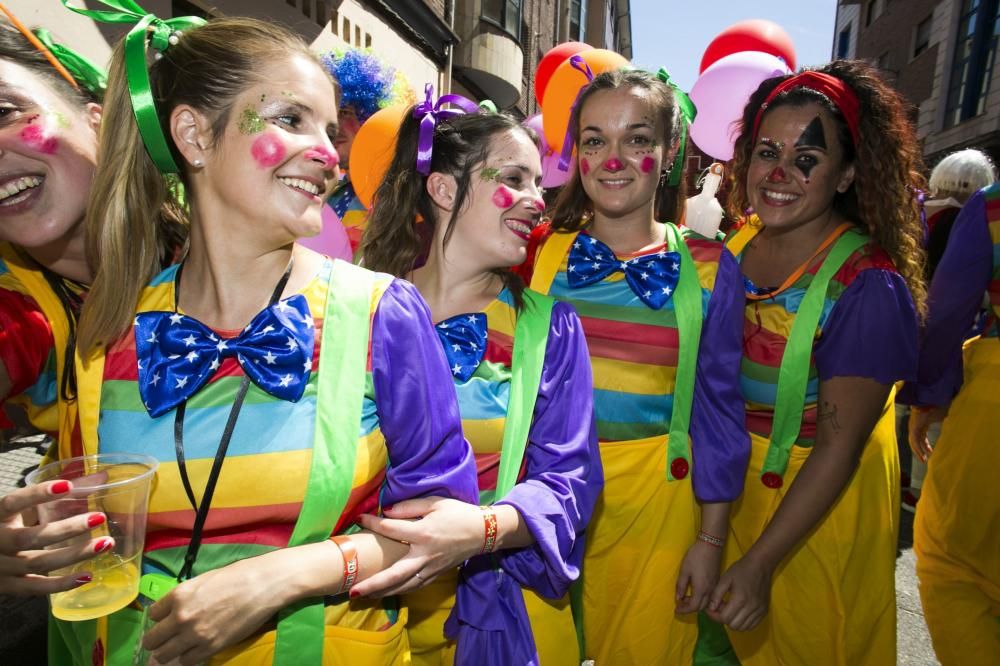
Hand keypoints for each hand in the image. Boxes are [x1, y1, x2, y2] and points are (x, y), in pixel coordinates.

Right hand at [0, 481, 112, 595]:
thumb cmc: (7, 525)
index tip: (67, 486)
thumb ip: (57, 492)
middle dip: (67, 528)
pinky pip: (36, 588)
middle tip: (99, 518)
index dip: (37, 494)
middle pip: (30, 537)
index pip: (13, 503)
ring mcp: (1, 567)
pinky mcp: (8, 587)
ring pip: (37, 563)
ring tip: (105, 543)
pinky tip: (87, 575)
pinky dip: (61, 584)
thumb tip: (102, 477)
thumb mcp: (23, 507)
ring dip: (74, 554)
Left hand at [142, 554, 289, 664]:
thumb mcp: (203, 580)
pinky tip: (195, 650)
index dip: (160, 618)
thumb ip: (185, 596)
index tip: (167, 620)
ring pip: (164, 655)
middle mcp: (181, 617)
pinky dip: (188, 657)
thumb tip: (176, 609)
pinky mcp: (210, 647)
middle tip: (166, 639)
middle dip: (157, 640)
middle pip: (152, 640)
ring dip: (169, 652)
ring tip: (179, 648)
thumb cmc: (237, 576)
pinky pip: (186, 661)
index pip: (152, 614)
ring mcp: (195, 634)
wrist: (262, 585)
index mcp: (179, 595)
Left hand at [350, 496, 484, 597]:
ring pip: (403, 586)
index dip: (373, 523)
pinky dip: (399, 591)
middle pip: (394, 574)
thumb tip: (386, 511)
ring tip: (364, 595)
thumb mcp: (435, 503)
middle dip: (373, 584)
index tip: (359, 519)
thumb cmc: (458, 514)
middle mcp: (424, 555)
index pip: (391, 529)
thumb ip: (409, 507)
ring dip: (383, 592)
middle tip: (353, 590)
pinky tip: (387, 592)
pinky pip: (414, 586)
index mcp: (423, 533)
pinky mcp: (436, 575)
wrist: (482, 532)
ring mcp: (430, 568)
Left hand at [674, 540, 722, 614]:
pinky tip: (695, 592)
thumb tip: (678, 598)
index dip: (684, 610)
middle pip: (701, 607)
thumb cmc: (695, 557)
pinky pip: (710, 597)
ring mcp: (715, 587)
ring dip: (696, 604)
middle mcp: (710, 591)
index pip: (693, 607)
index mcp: (701, 589)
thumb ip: (680, 586)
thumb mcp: (684, 570)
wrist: (710, 545)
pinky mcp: (716, 582)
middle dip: (690, 608)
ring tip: (686, 598)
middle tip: (680, 605)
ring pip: (707, 603)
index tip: (676, 610)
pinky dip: (702, 599)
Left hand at [706, 555, 771, 631]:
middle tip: (720, 608)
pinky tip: (739, 613)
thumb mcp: (725, 579)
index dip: (714, 616)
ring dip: (733, 622)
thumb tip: (710, 609)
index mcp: (740, 599)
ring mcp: (759, 611)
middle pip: (733, 625)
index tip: (710, 609)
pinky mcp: (764, 612)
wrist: (760, 565)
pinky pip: (752, 626)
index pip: (724, 618)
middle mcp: (751, 608)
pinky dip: (743, 623)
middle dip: (723, 619)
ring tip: (730, 609)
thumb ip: (716, 595)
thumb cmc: (741, 570)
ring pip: (743, 628)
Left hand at [908, 405, 946, 462]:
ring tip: (923, 459)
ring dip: (918, 451)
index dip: (926, 445)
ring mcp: (913, 426)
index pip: (922, 437)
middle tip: (925, 459)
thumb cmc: (938, 407)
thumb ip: (950, 424)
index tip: (931, 452)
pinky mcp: (913, 427)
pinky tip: (921, 454)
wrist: (931, 400)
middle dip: (921, 451)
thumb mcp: (945, 418)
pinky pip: (913, 440)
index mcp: (923, 423)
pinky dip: (917, 448)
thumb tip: (961, 430)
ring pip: (914, 442)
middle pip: (917, 441)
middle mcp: (917, 426)